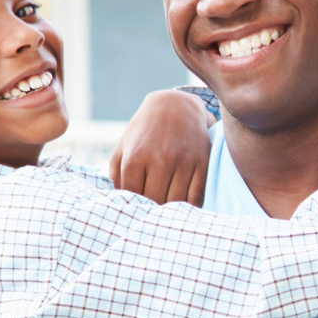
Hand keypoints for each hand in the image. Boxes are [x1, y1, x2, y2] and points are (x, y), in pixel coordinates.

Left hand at [110, 89, 215, 204]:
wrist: (176, 105)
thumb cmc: (145, 129)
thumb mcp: (124, 145)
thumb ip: (116, 173)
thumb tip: (117, 200)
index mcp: (136, 156)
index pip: (133, 195)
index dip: (133, 205)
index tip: (135, 208)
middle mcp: (160, 159)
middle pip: (154, 201)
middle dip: (151, 210)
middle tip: (150, 212)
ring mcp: (183, 161)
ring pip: (176, 202)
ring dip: (170, 210)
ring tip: (165, 211)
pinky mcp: (201, 163)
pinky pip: (196, 196)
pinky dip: (189, 207)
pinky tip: (182, 207)